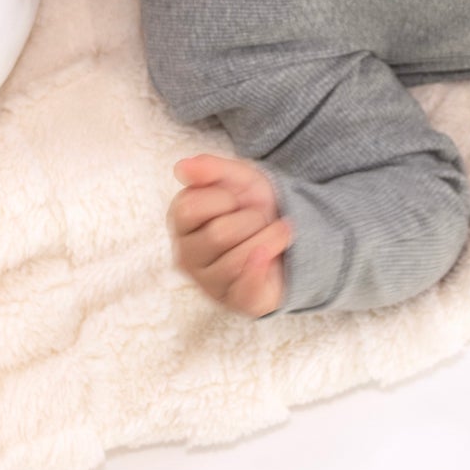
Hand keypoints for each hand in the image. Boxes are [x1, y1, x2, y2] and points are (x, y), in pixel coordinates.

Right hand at [168, 152, 292, 317]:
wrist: (288, 229)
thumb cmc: (252, 205)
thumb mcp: (237, 177)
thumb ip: (210, 169)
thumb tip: (181, 167)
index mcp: (181, 222)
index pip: (191, 208)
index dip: (225, 197)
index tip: (235, 199)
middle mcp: (187, 255)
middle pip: (219, 235)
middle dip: (252, 219)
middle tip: (257, 218)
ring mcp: (208, 282)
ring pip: (238, 260)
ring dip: (268, 238)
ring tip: (271, 234)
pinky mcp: (234, 302)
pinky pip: (246, 290)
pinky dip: (263, 268)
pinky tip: (271, 255)